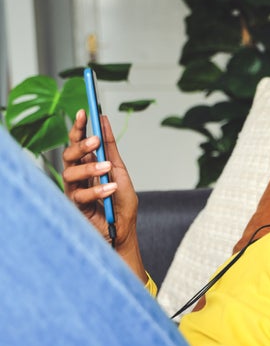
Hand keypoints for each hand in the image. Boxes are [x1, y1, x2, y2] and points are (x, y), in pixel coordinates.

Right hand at [62, 109, 146, 282]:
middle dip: (80, 145)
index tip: (85, 111)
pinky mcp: (74, 207)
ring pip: (69, 172)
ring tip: (107, 169)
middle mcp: (78, 176)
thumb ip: (112, 151)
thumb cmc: (121, 205)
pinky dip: (96, 190)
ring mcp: (74, 191)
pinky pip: (78, 195)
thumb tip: (104, 123)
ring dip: (89, 168)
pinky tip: (110, 189)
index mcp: (89, 165)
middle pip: (69, 154)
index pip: (79, 142)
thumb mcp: (121, 174)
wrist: (123, 233)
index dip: (79, 127)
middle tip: (95, 141)